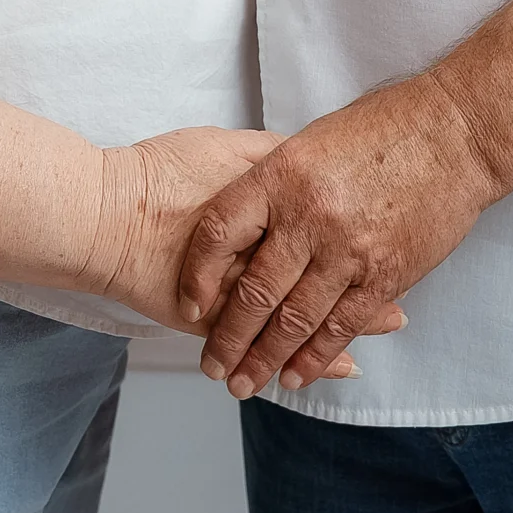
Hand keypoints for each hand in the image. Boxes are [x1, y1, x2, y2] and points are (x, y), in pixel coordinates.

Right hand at [82, 126, 381, 382]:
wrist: (104, 216)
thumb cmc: (160, 175)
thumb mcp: (222, 150)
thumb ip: (267, 159)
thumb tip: (306, 156)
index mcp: (269, 197)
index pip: (332, 216)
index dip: (372, 226)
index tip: (408, 230)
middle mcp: (264, 244)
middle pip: (331, 268)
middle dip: (371, 286)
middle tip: (408, 301)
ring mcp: (245, 286)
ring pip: (311, 310)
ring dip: (351, 321)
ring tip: (390, 326)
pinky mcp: (225, 318)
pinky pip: (284, 340)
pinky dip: (313, 352)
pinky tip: (341, 362)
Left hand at [177, 1, 512, 398]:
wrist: (454, 134)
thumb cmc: (382, 129)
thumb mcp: (310, 142)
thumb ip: (274, 184)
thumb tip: (241, 226)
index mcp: (281, 175)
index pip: (219, 231)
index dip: (197, 273)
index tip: (189, 302)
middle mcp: (308, 216)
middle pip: (252, 290)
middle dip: (228, 338)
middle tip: (212, 366)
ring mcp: (347, 250)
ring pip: (293, 319)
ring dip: (264, 359)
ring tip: (244, 383)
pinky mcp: (384, 274)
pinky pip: (340, 326)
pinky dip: (315, 356)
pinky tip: (296, 375)